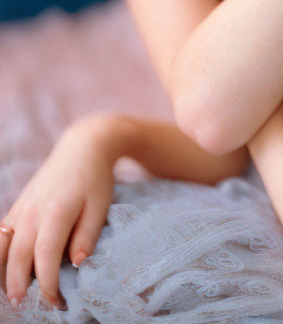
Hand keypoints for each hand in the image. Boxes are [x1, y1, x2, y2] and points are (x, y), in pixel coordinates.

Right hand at [0, 113, 118, 309]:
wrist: (82, 147)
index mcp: (56, 211)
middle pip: (18, 255)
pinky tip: (6, 272)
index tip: (56, 301)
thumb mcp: (100, 206)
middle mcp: (33, 210)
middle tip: (22, 306)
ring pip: (2, 246)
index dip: (48, 283)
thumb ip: (87, 235)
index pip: (45, 255)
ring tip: (12, 294)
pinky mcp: (18, 206)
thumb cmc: (95, 179)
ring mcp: (22, 207)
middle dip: (17, 284)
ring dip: (3, 272)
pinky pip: (1, 235)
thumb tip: (76, 263)